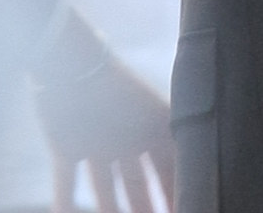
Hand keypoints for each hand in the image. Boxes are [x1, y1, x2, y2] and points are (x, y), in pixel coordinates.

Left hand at [33, 12, 174, 211]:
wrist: (73, 64)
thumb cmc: (120, 86)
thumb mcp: (156, 121)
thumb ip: (176, 149)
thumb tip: (197, 170)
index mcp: (154, 126)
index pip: (171, 167)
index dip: (176, 191)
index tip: (185, 209)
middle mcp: (127, 137)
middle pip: (139, 182)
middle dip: (146, 206)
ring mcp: (97, 143)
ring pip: (106, 188)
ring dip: (111, 210)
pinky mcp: (65, 146)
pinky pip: (66, 181)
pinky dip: (65, 203)